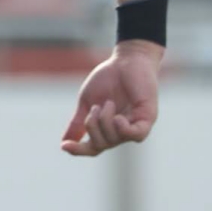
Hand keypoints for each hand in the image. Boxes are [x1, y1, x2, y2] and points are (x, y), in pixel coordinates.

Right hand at [62, 41, 161, 156]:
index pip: (93, 148)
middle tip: (95, 108)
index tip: (64, 146)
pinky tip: (118, 117)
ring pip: (114, 139)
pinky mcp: (148, 118)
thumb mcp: (87, 102)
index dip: (78, 150)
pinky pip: (136, 135)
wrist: (125, 61)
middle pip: (101, 145)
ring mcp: (135, 125)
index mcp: (106, 128)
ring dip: (104, 121)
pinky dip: (123, 129)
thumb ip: (79, 122)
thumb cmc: (108, 79)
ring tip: (108, 103)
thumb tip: (65, 141)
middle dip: (92, 128)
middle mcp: (121, 131)